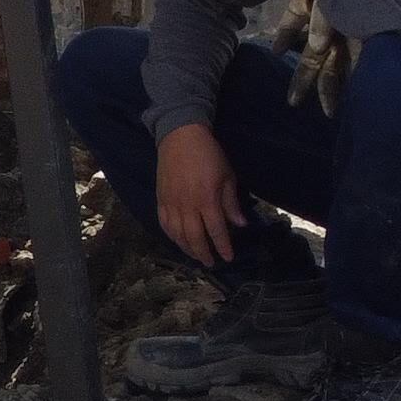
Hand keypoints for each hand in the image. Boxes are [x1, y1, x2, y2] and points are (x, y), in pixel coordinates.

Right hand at [154, 124, 241, 269]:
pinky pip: (164, 224)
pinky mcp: (161, 200)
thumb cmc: (209, 155)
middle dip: (204, 253)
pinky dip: (171, 236)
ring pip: (178, 234)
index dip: (222, 246)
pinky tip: (178, 241)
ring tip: (196, 255)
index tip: (228, 257)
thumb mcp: (227, 176)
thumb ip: (231, 203)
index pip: (216, 230)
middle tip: (211, 263)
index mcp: (207, 200)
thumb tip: (240, 224)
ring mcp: (171, 204)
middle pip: (195, 237)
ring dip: (187, 248)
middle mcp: (188, 206)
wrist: (180, 138)